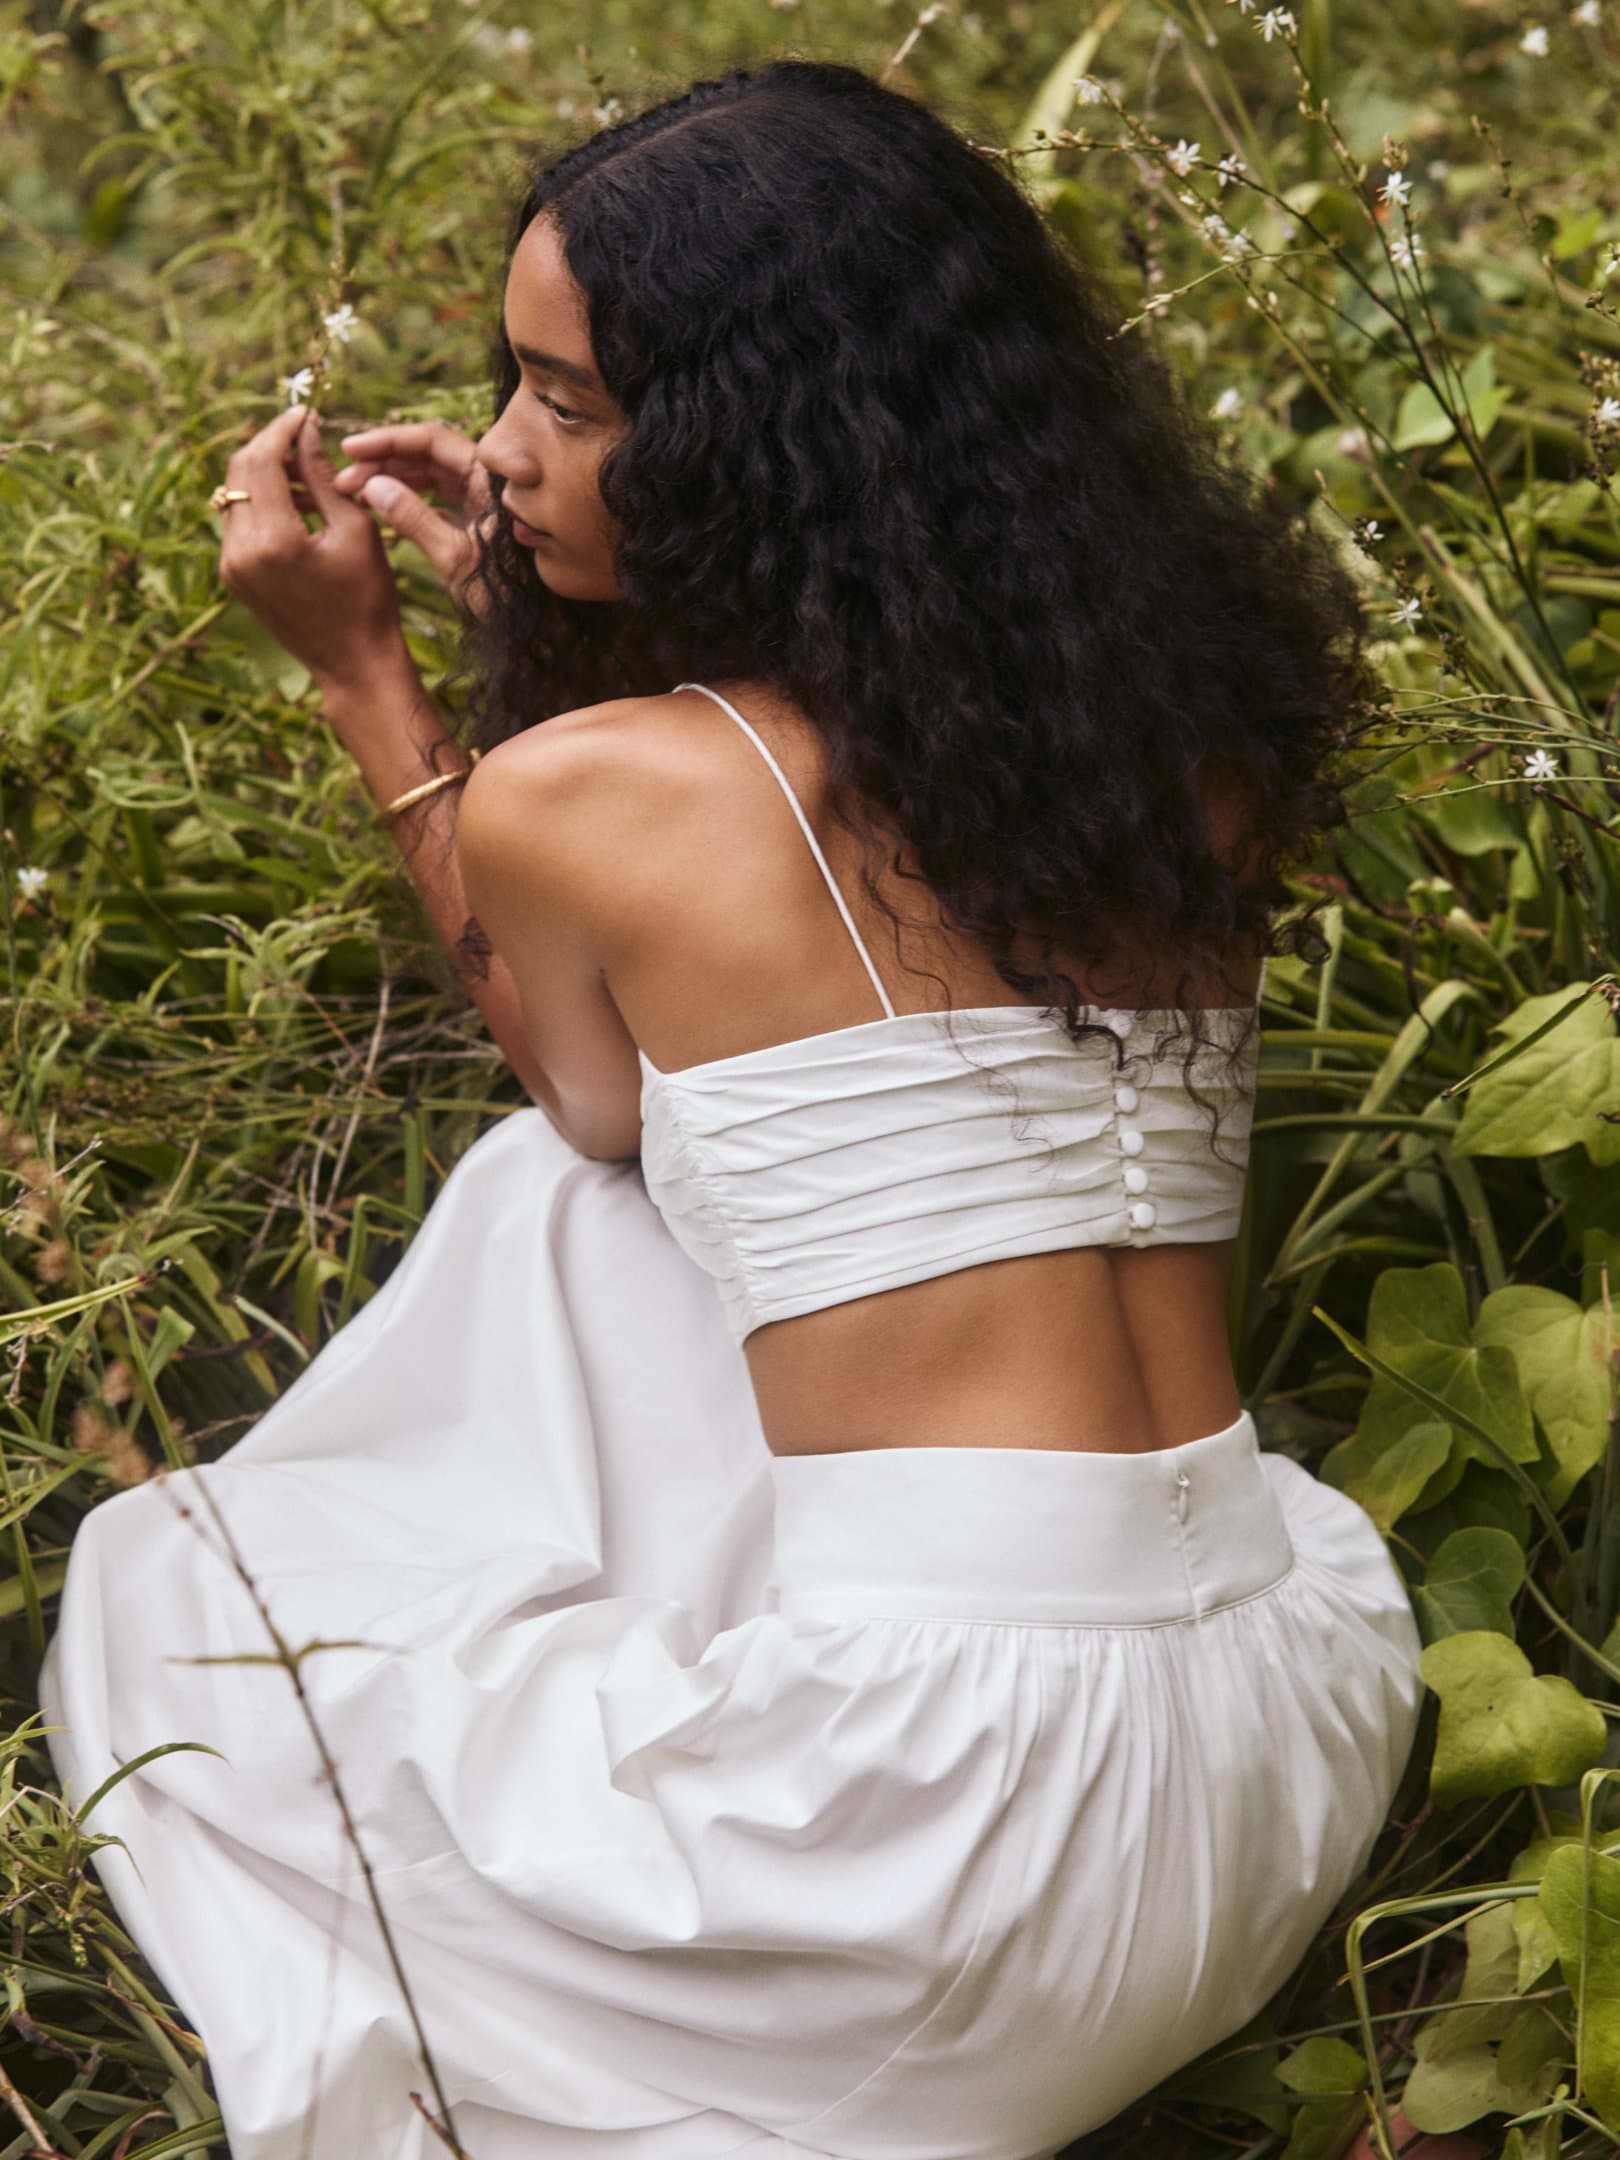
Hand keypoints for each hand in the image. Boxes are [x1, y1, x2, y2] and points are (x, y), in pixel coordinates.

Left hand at [217, 406, 409, 697]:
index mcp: (274, 539)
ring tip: (307, 478)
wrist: (353, 663)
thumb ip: (322, 476)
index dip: (281, 428)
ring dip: (264, 474)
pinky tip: (297, 508)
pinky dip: (261, 503)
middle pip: (239, 471)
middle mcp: (240, 551)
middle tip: (304, 439)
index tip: (304, 414)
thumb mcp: (355, 530)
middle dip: (269, 447)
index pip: (261, 459)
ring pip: (234, 494)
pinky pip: (237, 522)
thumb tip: (305, 429)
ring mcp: (231, 565)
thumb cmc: (367, 599)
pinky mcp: (232, 575)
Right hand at [332, 420, 495, 618]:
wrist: (540, 630)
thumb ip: (414, 519)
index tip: (350, 449)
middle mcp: (487, 484)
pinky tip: (380, 508)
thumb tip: (372, 486)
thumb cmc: (506, 597)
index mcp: (489, 480)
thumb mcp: (455, 559)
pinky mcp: (476, 523)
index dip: (388, 441)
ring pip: (431, 477)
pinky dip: (409, 501)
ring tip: (355, 494)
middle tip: (343, 481)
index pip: (432, 440)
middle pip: (428, 455)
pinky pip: (438, 501)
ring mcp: (482, 502)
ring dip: (392, 480)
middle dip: (384, 463)